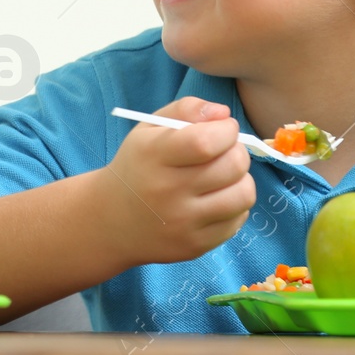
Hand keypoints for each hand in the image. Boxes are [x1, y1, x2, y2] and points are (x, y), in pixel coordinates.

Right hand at [100, 96, 255, 267]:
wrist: (112, 219)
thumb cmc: (138, 165)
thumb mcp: (149, 128)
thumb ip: (186, 109)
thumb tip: (224, 115)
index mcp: (154, 155)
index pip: (206, 142)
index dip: (227, 131)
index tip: (224, 129)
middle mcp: (167, 191)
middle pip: (232, 167)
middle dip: (238, 152)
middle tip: (226, 151)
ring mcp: (183, 222)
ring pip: (243, 195)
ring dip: (241, 179)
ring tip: (224, 176)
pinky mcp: (195, 245)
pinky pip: (237, 220)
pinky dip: (234, 205)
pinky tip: (216, 199)